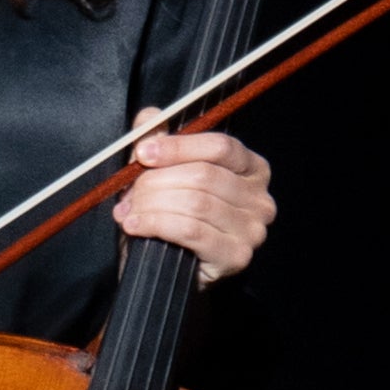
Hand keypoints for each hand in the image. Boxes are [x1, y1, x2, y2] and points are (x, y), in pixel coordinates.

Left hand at [116, 117, 272, 286]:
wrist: (170, 271)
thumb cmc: (173, 219)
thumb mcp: (165, 175)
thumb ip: (159, 141)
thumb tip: (149, 118)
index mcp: (251, 169)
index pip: (220, 147)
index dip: (178, 146)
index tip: (142, 153)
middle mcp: (260, 198)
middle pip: (204, 176)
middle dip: (157, 182)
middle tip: (129, 192)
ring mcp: (252, 229)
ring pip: (196, 203)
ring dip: (152, 205)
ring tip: (130, 211)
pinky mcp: (236, 255)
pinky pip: (191, 231)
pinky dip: (157, 224)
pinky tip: (136, 226)